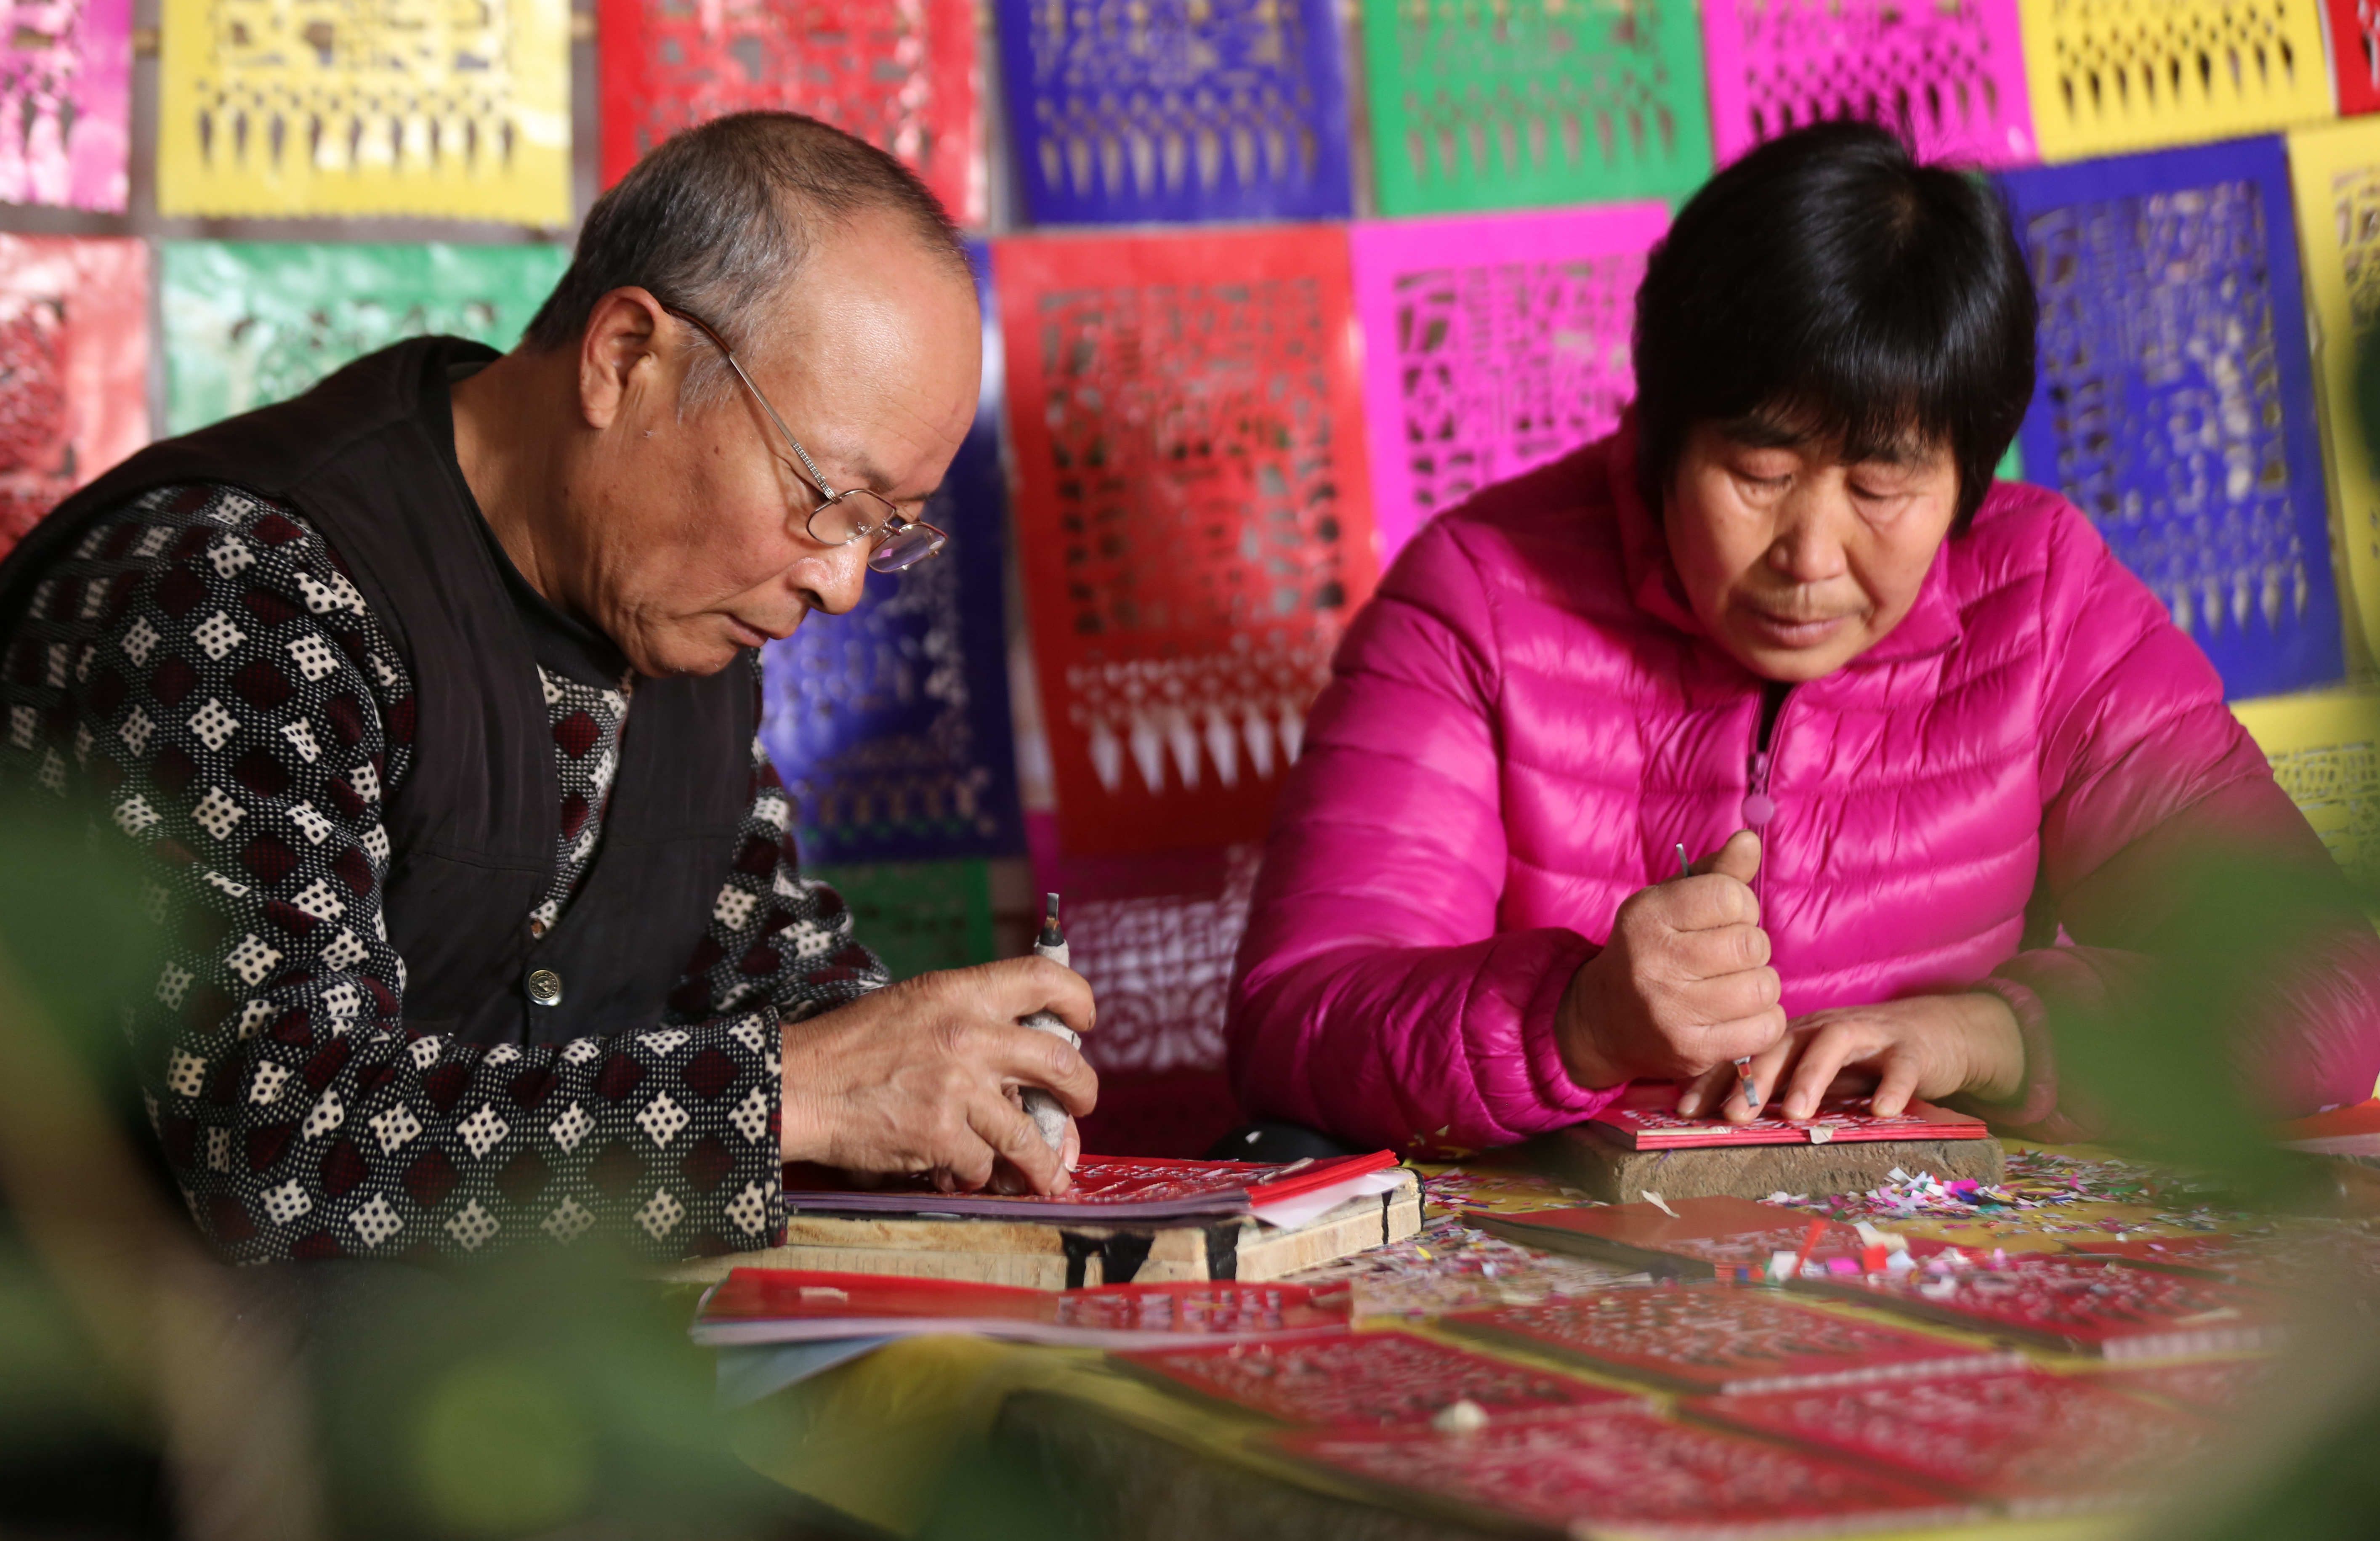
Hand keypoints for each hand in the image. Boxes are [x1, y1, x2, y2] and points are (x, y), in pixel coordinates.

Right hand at [779, 957, 1096, 1194]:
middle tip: (1081, 1105)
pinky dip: (976, 1173)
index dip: (1077, 999)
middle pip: (1061, 1063)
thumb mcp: (915, 1005)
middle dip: (1084, 1092)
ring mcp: (958, 1088)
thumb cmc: (853, 1045)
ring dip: (1044, 1162)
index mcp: (962, 993)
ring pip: (1028, 1134)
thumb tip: (1022, 1063)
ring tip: (1050, 1175)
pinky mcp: (940, 1135)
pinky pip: (982, 1164)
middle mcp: (970, 1036)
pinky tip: (961, 1170)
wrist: (800, 1083)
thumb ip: (969, 1020)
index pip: (1043, 978)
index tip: (1084, 1021)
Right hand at [1557, 830, 1785, 1090]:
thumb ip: (1715, 873)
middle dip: (1752, 947)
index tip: (1724, 919)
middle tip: (1730, 957)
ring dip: (1760, 984)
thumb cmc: (1651, 951)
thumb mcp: (1671, 904)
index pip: (1729, 896)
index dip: (1741, 906)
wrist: (1602, 1022)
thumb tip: (1750, 839)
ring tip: (1736, 985)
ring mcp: (1671, 1011)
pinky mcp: (1691, 1051)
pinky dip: (1764, 1019)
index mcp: (1647, 915)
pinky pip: (1764, 1028)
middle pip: (1751, 944)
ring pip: (1763, 987)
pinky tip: (1741, 1014)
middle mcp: (1654, 962)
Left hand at [1677, 991, 2022, 1121]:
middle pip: (1782, 1045)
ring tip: (1796, 1113)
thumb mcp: (1815, 1072)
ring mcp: (1868, 1035)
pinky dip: (1892, 1086)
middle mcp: (1823, 1029)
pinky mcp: (1910, 1049)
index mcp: (1795, 1037)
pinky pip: (1900, 1066)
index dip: (1714, 1079)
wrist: (1936, 1034)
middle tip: (1732, 1115)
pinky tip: (1881, 1111)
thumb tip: (1721, 1117)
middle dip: (1753, 1079)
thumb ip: (1779, 1088)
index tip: (1685, 1110)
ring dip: (1811, 1078)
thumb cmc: (1864, 1060)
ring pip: (1832, 1045)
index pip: (1746, 1053)